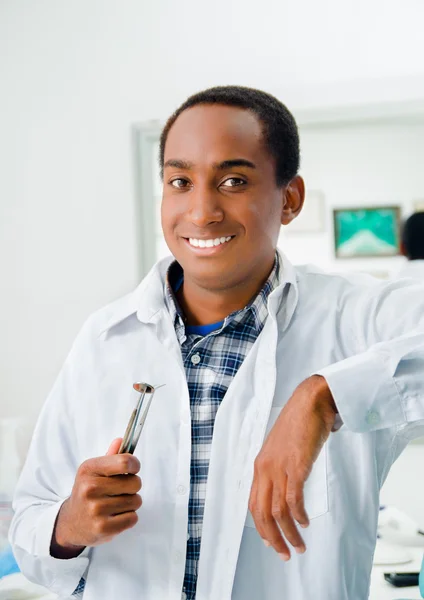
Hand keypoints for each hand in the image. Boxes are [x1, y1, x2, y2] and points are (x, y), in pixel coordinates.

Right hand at [51, 438, 141, 557]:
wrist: (71, 522)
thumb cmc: (88, 492)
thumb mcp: (93, 471)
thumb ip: (110, 456)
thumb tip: (121, 440)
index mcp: (89, 469)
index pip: (124, 462)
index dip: (135, 464)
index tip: (133, 468)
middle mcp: (90, 488)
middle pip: (135, 482)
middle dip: (133, 486)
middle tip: (121, 490)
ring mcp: (96, 510)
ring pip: (136, 501)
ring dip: (131, 502)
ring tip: (117, 504)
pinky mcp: (102, 528)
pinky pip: (133, 518)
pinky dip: (129, 517)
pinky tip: (116, 516)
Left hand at [248, 375, 336, 559]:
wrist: (310, 402)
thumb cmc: (299, 423)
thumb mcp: (283, 448)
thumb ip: (281, 467)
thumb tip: (288, 487)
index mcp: (260, 465)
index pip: (252, 504)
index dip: (260, 527)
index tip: (271, 542)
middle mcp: (265, 468)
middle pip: (261, 512)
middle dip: (272, 538)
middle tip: (285, 553)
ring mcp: (279, 467)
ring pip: (277, 511)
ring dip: (288, 533)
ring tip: (299, 546)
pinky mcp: (296, 465)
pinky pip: (293, 499)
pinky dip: (298, 516)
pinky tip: (304, 523)